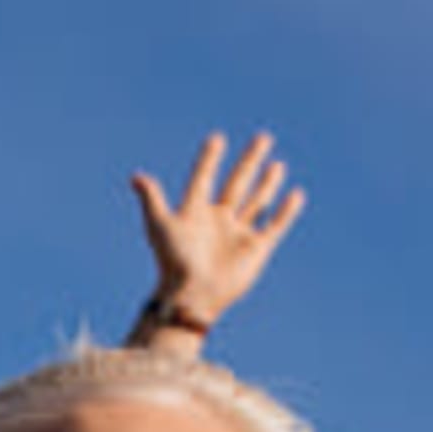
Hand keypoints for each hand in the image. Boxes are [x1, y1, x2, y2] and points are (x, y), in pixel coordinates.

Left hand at [131, 131, 308, 347]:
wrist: (192, 294)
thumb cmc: (173, 260)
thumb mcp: (160, 225)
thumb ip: (151, 199)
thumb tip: (137, 176)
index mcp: (196, 211)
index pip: (204, 178)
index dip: (209, 160)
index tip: (217, 139)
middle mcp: (218, 219)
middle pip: (237, 183)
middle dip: (250, 161)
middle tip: (263, 138)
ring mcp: (238, 233)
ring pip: (257, 201)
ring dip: (267, 183)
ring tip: (277, 164)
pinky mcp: (256, 248)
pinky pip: (275, 225)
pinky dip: (286, 211)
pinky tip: (295, 194)